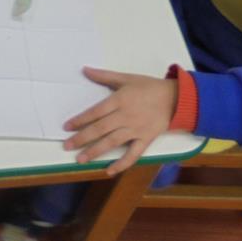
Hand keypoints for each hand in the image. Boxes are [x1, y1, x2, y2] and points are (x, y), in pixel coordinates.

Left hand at [63, 67, 177, 174]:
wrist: (175, 99)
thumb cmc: (148, 87)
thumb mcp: (126, 78)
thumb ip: (104, 76)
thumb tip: (84, 69)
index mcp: (119, 100)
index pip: (95, 112)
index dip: (80, 120)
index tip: (66, 127)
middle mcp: (125, 116)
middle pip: (100, 129)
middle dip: (82, 138)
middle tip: (66, 146)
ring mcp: (135, 130)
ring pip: (112, 142)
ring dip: (95, 151)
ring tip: (80, 159)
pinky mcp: (146, 140)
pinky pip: (133, 154)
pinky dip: (122, 164)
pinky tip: (109, 171)